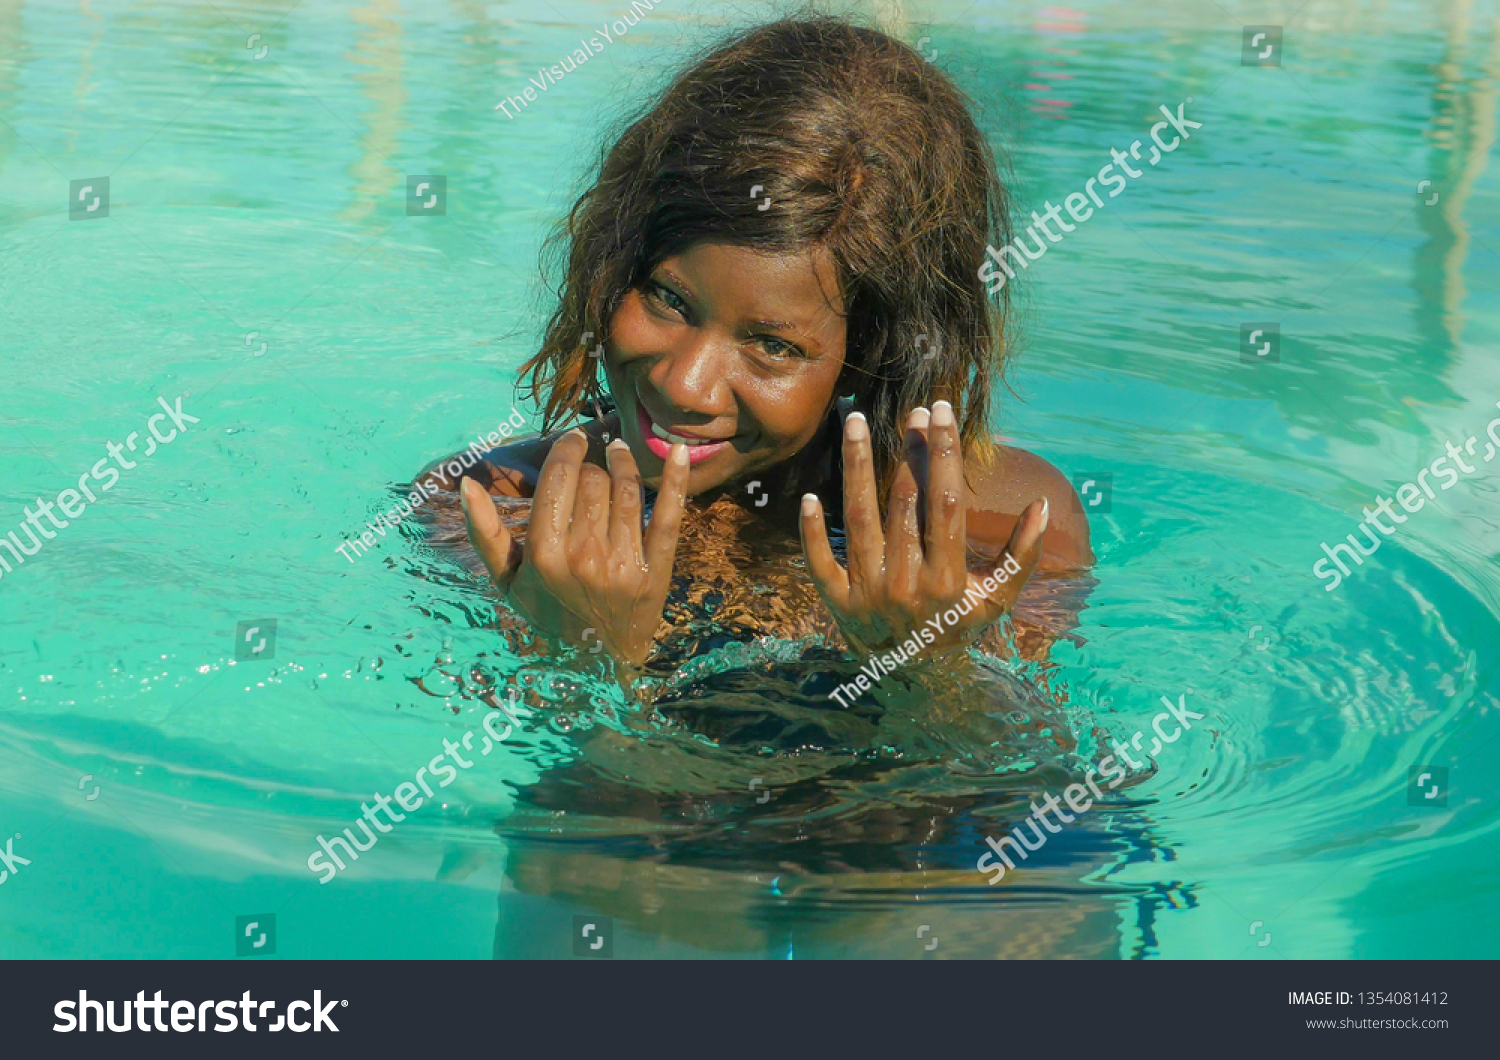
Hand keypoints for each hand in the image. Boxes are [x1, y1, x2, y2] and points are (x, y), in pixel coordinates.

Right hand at [461, 430, 690, 666]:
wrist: (595, 662)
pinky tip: (678, 451)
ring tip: (617, 452)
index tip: (572, 439)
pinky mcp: (656, 570)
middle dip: (591, 464)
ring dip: (622, 462)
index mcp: (545, 554)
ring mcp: (624, 563)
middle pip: (593, 481)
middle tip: (590, 463)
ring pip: (626, 489)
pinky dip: (676, 480)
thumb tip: (466, 484)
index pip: (558, 478)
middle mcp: (585, 556)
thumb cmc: (548, 612)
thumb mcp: (507, 580)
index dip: (567, 449)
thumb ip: (486, 532)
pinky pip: (670, 516)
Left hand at [799, 400, 1049, 657]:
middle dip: (907, 451)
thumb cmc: (958, 625)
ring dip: (857, 467)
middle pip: (904, 502)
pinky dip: (812, 531)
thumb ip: (1022, 555)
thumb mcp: (996, 598)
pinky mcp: (837, 602)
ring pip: (859, 519)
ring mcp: (867, 593)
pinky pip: (819, 561)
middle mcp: (906, 584)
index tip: (942, 412)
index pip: (947, 502)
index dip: (944, 453)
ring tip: (855, 421)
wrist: (914, 675)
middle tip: (910, 411)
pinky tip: (810, 496)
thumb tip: (1042, 507)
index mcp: (948, 579)